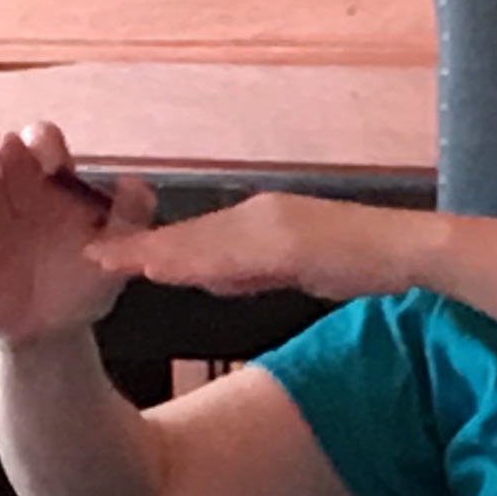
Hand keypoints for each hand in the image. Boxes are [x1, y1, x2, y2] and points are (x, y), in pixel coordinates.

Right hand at [0, 122, 148, 347]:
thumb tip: (134, 182)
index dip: (46, 146)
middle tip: (11, 146)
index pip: (47, 151)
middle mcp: (23, 195)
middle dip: (12, 154)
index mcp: (58, 188)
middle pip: (13, 163)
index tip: (51, 158)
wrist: (53, 332)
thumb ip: (131, 216)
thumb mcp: (117, 253)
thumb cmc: (85, 284)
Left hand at [93, 192, 433, 303]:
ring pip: (200, 242)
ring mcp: (270, 224)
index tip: (116, 255)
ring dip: (152, 252)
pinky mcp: (284, 239)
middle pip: (189, 235)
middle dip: (138, 246)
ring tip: (107, 260)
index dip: (155, 247)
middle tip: (91, 256)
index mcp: (259, 221)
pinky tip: (163, 267)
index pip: (197, 237)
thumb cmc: (359, 261)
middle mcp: (257, 215)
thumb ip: (251, 272)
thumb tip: (210, 280)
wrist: (405, 250)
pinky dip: (192, 262)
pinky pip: (229, 255)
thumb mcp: (294, 269)